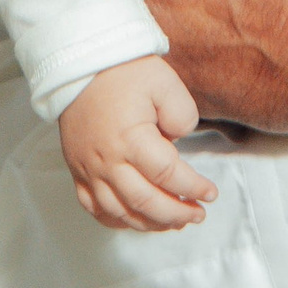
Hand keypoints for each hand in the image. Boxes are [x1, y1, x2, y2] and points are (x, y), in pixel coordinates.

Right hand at [59, 56, 217, 230]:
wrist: (80, 64)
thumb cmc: (122, 72)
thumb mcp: (166, 84)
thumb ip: (182, 117)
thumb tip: (178, 142)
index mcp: (130, 139)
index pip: (167, 175)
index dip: (193, 188)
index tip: (210, 193)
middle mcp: (107, 160)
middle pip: (145, 201)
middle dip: (176, 213)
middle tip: (197, 214)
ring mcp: (88, 169)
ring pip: (120, 211)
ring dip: (150, 223)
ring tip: (174, 222)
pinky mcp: (77, 170)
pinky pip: (93, 206)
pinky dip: (116, 219)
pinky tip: (136, 219)